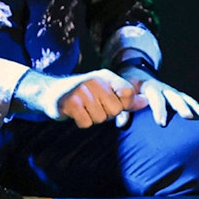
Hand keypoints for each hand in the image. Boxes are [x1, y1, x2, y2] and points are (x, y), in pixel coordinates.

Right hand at [16, 69, 139, 127]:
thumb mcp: (106, 91)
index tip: (114, 103)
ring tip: (84, 109)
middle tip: (94, 107)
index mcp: (106, 76)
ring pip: (100, 118)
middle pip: (115, 110)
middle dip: (106, 114)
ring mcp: (81, 90)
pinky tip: (75, 113)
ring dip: (93, 118)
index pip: (128, 93)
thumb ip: (127, 98)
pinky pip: (86, 123)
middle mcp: (95, 80)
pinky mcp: (69, 103)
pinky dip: (82, 122)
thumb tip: (146, 102)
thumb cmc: (85, 95)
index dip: (125, 104)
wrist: (51, 93)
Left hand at [118, 66, 198, 126]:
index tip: (161, 123)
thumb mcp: (123, 95)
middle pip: (173, 96)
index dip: (158, 109)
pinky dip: (198, 107)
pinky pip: (189, 100)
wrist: (135, 74)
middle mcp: (162, 87)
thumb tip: (121, 124)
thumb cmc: (128, 89)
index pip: (155, 97)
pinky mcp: (176, 95)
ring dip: (194, 106)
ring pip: (184, 97)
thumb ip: (122, 109)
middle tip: (188, 117)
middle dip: (181, 107)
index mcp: (148, 86)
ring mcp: (171, 91)